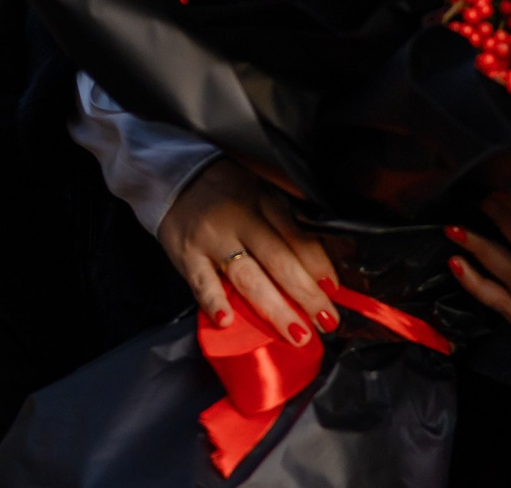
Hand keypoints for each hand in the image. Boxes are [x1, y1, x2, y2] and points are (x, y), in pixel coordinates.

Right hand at [157, 160, 341, 344]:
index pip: (297, 235)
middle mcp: (240, 218)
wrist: (175, 178)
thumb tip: (318, 267)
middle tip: (327, 321)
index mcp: (263, 200)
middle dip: (306, 295)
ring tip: (296, 333)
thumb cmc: (225, 192)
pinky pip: (202, 281)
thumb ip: (283, 222)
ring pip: (248, 276)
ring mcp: (212, 238)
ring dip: (275, 308)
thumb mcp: (259, 192)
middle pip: (279, 259)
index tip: (335, 290)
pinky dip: (214, 301)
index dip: (318, 265)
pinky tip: (228, 321)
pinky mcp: (187, 254)